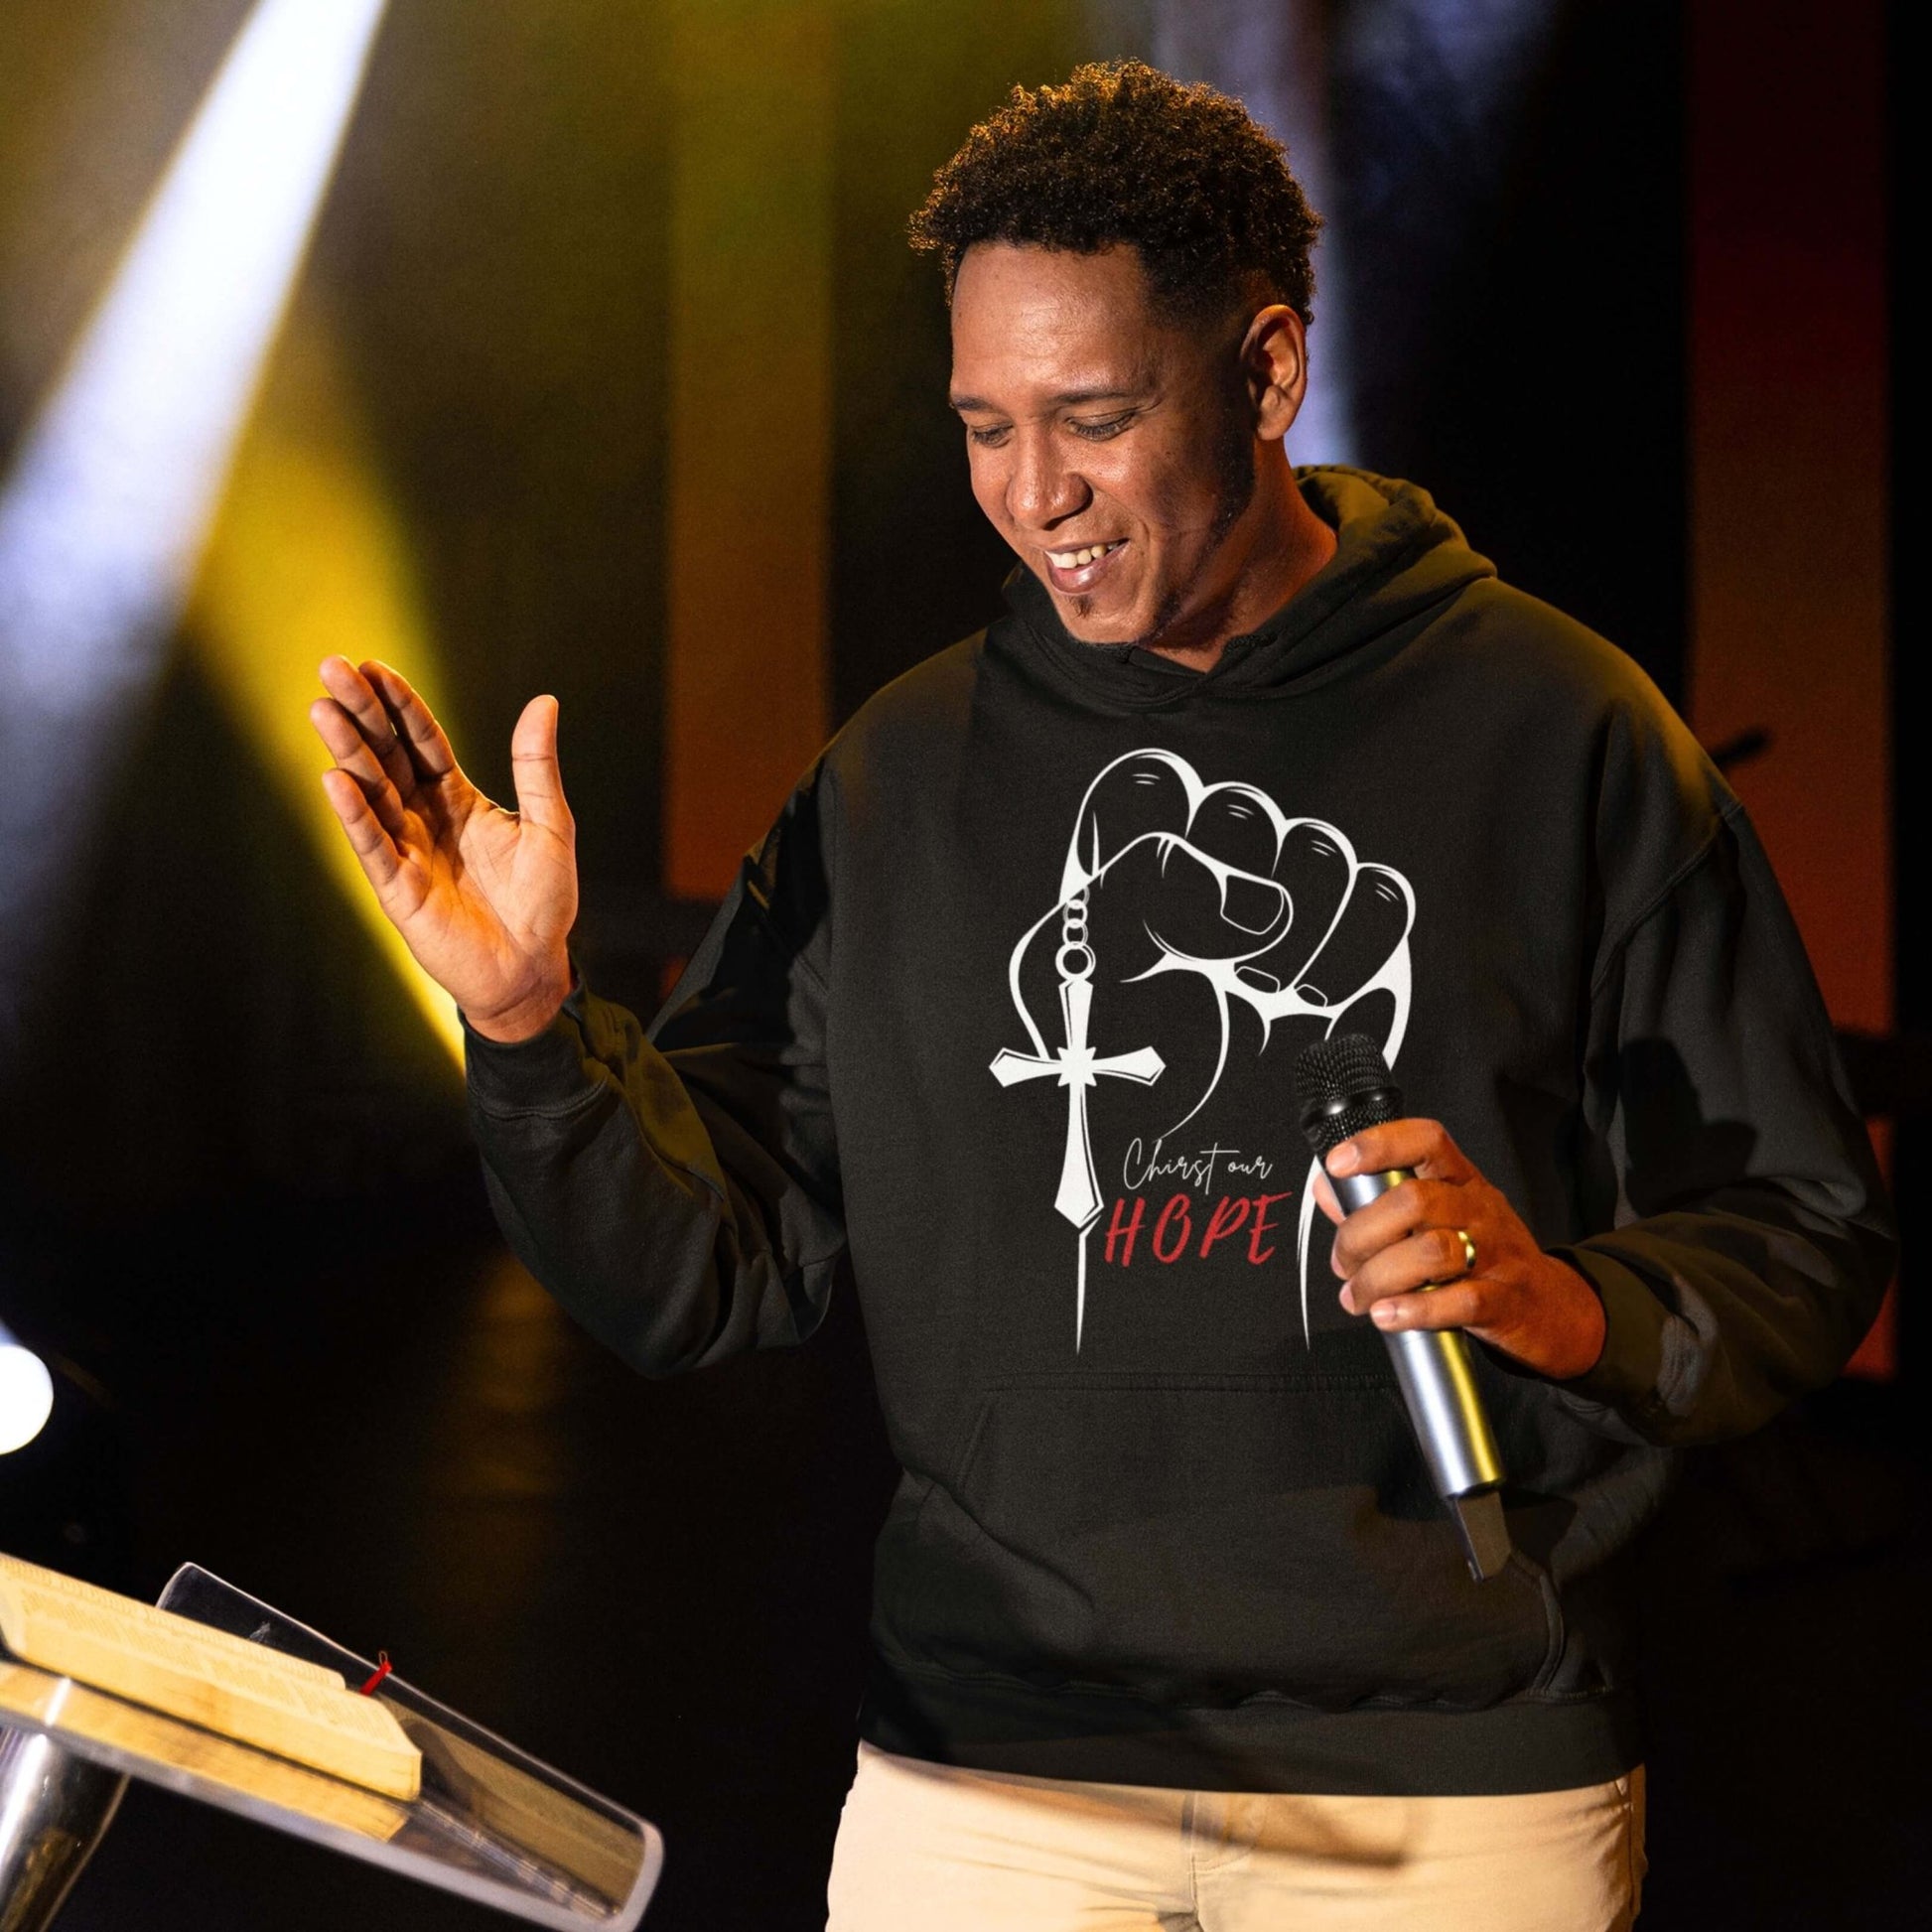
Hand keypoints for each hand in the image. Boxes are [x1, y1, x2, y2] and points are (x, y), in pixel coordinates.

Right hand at [309, 658, 576, 1042]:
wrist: (533, 968)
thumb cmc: (544, 900)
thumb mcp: (551, 825)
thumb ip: (537, 767)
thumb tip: (545, 700)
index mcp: (457, 798)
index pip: (421, 740)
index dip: (399, 704)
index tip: (373, 666)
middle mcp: (424, 817)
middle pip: (386, 754)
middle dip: (361, 713)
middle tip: (332, 668)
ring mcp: (407, 850)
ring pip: (370, 792)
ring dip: (347, 752)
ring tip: (323, 710)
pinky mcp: (398, 888)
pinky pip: (372, 844)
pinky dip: (354, 813)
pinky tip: (334, 779)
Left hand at [1012, 750, 1413, 1129]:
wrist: (1170, 1149)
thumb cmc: (1111, 1065)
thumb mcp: (1072, 979)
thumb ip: (1133, 900)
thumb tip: (1253, 903)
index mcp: (1131, 869)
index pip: (1149, 789)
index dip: (1156, 833)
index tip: (1152, 913)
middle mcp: (1211, 875)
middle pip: (1242, 811)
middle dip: (1227, 890)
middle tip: (1214, 960)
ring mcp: (1286, 910)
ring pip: (1318, 849)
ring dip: (1293, 922)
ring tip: (1260, 988)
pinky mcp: (1351, 953)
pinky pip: (1378, 903)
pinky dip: (1348, 950)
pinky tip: (1308, 1000)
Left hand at [1315, 1119, 1607, 1379]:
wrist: (1552, 1308)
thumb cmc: (1485, 1256)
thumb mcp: (1440, 1218)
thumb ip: (1378, 1203)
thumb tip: (1325, 1189)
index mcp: (1461, 1181)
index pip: (1426, 1140)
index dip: (1379, 1144)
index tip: (1338, 1163)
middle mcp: (1479, 1209)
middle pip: (1414, 1201)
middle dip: (1361, 1234)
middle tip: (1343, 1264)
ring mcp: (1496, 1254)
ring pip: (1431, 1251)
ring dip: (1378, 1278)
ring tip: (1359, 1297)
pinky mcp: (1504, 1301)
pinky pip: (1458, 1301)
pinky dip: (1414, 1310)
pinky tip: (1388, 1316)